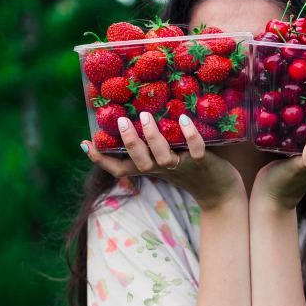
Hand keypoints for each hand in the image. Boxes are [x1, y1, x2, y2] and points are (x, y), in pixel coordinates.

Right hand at [81, 112, 245, 210]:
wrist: (220, 190)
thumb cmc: (189, 169)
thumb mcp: (165, 158)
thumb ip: (150, 144)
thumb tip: (135, 114)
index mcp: (149, 168)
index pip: (119, 168)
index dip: (101, 159)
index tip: (85, 143)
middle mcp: (161, 169)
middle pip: (138, 163)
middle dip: (129, 143)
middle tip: (121, 121)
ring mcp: (181, 166)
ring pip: (162, 157)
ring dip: (153, 137)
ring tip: (146, 116)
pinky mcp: (202, 162)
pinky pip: (195, 149)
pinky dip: (190, 134)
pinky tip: (184, 119)